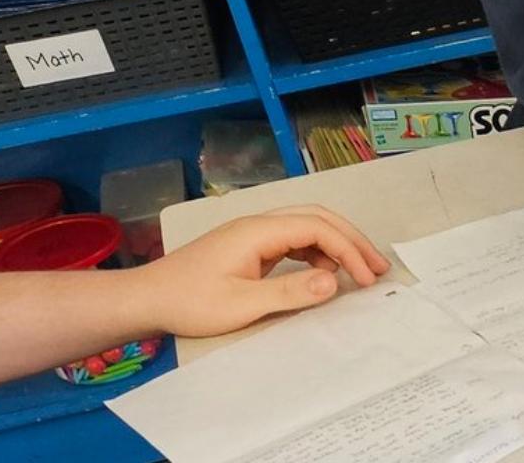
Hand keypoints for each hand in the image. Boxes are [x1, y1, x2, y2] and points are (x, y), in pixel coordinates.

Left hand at [133, 205, 390, 337]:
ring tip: (360, 270)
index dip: (349, 250)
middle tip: (378, 267)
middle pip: (318, 218)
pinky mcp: (249, 247)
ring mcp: (254, 234)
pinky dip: (317, 253)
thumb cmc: (189, 302)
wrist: (145, 299)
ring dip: (337, 245)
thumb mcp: (241, 304)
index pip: (318, 228)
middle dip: (352, 240)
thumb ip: (290, 292)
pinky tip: (324, 273)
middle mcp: (259, 224)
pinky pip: (294, 240)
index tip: (366, 279)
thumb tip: (334, 282)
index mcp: (259, 230)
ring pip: (308, 226)